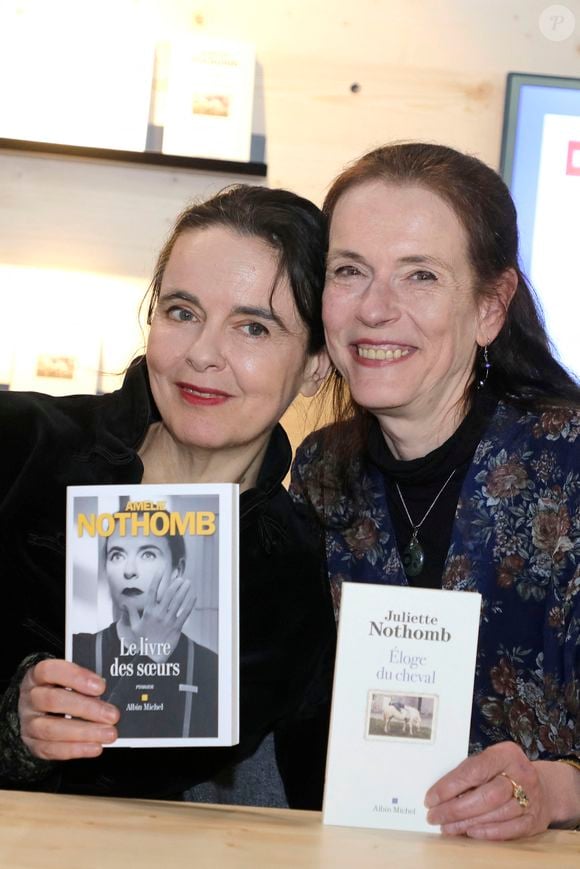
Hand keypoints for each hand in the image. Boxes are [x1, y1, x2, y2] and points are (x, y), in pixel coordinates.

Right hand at [18, 659, 119, 760]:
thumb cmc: (59, 690)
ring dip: (85, 733)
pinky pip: (52, 749)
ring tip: (108, 733)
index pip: (50, 671)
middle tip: (112, 715)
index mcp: (37, 676)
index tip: (101, 686)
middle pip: (53, 700)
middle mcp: (30, 698)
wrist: (37, 711)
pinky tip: (95, 746)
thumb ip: (85, 682)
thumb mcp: (68, 679)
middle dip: (87, 709)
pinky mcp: (33, 744)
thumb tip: (111, 693)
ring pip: (52, 729)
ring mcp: (28, 723)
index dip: (76, 677)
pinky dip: (77, 749)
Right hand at [123, 575, 195, 661]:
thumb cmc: (141, 642)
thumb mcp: (133, 627)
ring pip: (178, 602)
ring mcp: (168, 621)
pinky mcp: (176, 628)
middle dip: (175, 584)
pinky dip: (190, 604)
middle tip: (180, 578)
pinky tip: (193, 596)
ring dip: (184, 590)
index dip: (157, 580)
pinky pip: (185, 613)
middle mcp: (158, 614)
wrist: (150, 657)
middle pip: (168, 594)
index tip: (161, 571)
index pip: (152, 592)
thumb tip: (124, 603)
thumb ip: (129, 614)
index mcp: (148, 612)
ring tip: (188, 582)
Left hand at [424, 741, 551, 838]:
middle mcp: (522, 775)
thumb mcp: (490, 761)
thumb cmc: (505, 773)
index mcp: (506, 754)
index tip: (431, 798)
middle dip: (456, 809)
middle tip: (434, 816)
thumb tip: (439, 794)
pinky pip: (509, 830)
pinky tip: (469, 833)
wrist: (543, 787)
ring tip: (447, 827)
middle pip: (486, 796)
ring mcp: (531, 799)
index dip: (450, 786)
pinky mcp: (534, 821)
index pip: (474, 770)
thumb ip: (469, 772)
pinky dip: (487, 832)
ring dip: (466, 823)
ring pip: (496, 814)